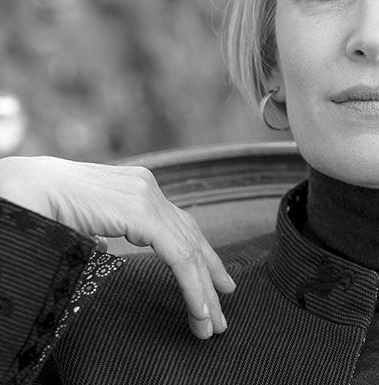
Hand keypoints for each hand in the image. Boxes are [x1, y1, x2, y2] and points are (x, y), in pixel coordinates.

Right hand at [0, 155, 235, 339]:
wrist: (25, 189)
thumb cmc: (43, 206)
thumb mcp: (84, 222)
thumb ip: (104, 232)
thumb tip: (107, 249)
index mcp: (136, 188)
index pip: (180, 225)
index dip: (201, 255)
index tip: (217, 283)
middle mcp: (148, 188)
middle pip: (192, 237)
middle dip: (210, 276)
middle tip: (222, 311)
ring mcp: (148, 196)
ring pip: (190, 250)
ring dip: (204, 290)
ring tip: (212, 322)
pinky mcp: (142, 212)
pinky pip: (178, 254)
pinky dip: (192, 284)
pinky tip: (200, 308)